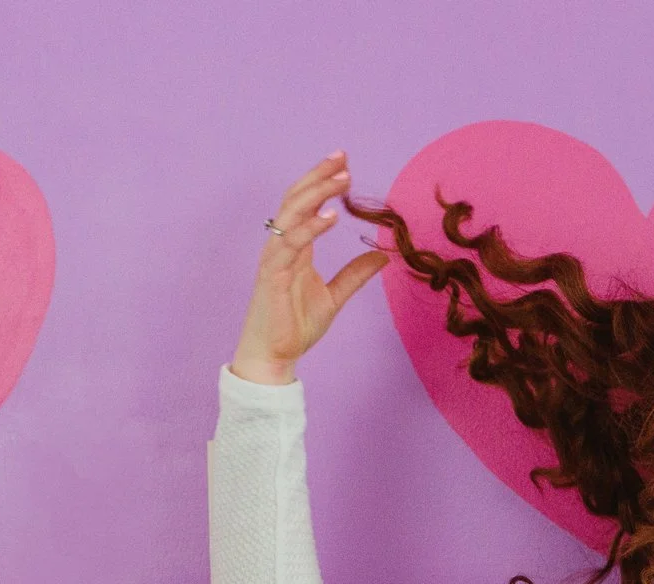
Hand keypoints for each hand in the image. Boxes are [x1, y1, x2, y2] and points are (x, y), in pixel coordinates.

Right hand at [230, 151, 390, 385]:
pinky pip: (290, 242)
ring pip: (292, 213)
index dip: (322, 182)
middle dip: (319, 176)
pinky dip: (310, 227)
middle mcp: (282, 246)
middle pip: (297, 199)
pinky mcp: (271, 274)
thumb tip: (382, 258)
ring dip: (317, 193)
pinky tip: (331, 216)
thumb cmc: (295, 326)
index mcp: (295, 247)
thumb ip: (355, 275)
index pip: (306, 204)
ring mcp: (275, 257)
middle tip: (343, 157)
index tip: (345, 165)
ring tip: (343, 178)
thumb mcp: (335, 297)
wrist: (275, 356)